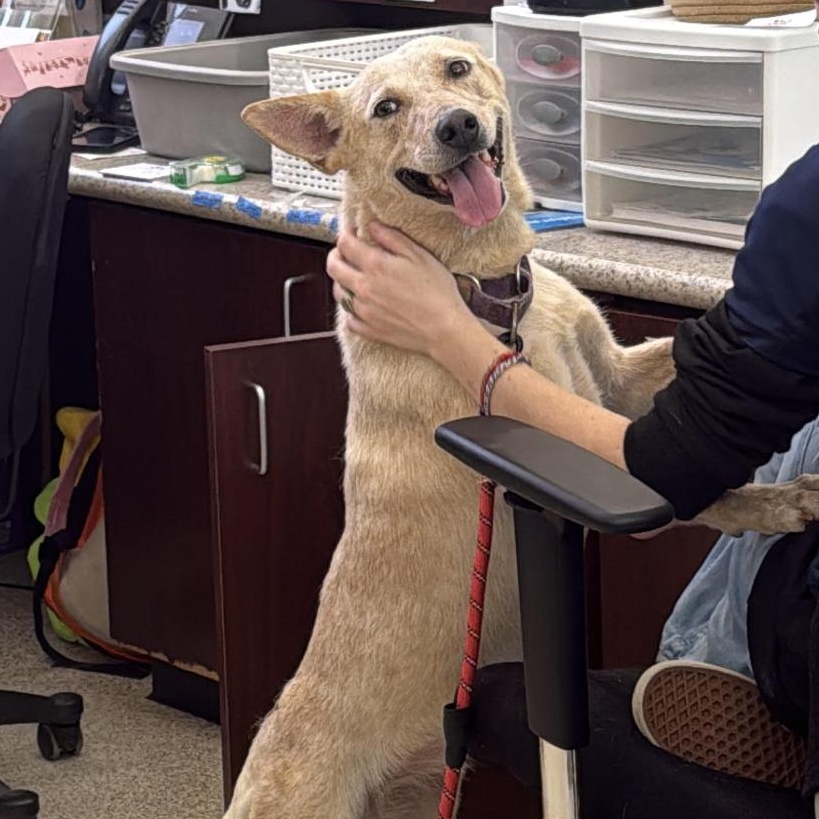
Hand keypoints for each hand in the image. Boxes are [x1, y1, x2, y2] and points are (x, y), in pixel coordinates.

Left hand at [326, 221, 478, 356]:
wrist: (443, 329)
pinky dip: (351, 310)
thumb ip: (392, 238)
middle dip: (336, 255)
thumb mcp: (419, 256)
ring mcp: (364, 311)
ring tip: (352, 278)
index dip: (346, 235)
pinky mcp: (369, 330)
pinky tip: (361, 306)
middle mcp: (364, 288)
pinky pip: (349, 319)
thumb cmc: (437, 292)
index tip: (353, 234)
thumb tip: (373, 226)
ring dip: (342, 282)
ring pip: (338, 293)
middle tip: (344, 253)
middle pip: (334, 267)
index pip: (345, 244)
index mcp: (375, 266)